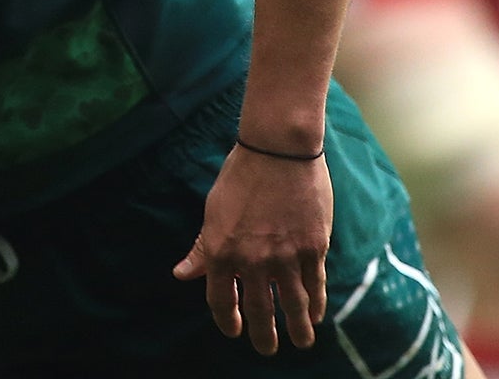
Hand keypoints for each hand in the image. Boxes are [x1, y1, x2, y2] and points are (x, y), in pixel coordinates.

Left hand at [173, 146, 331, 355]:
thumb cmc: (241, 176)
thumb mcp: (214, 211)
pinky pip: (315, 286)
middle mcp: (253, 259)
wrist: (278, 149)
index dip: (227, 320)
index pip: (221, 300)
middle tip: (266, 348)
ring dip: (297, 330)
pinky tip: (315, 314)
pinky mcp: (313, 247)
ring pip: (294, 307)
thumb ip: (203, 249)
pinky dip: (316, 304)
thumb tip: (182, 275)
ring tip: (300, 342)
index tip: (234, 330)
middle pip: (260, 312)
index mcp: (222, 250)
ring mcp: (285, 256)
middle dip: (263, 336)